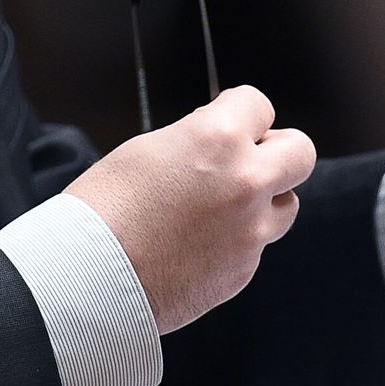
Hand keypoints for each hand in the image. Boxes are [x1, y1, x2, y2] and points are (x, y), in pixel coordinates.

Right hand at [66, 85, 315, 333]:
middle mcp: (246, 181)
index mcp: (219, 139)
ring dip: (263, 201)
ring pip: (287, 204)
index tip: (229, 123)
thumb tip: (221, 140)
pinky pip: (256, 246)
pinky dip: (236, 243)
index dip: (240, 113)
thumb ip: (198, 139)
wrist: (83, 281)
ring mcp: (251, 231)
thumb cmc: (102, 211)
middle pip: (301, 152)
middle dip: (278, 152)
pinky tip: (197, 246)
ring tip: (218, 210)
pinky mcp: (243, 271)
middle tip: (250, 160)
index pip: (260, 104)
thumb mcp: (147, 149)